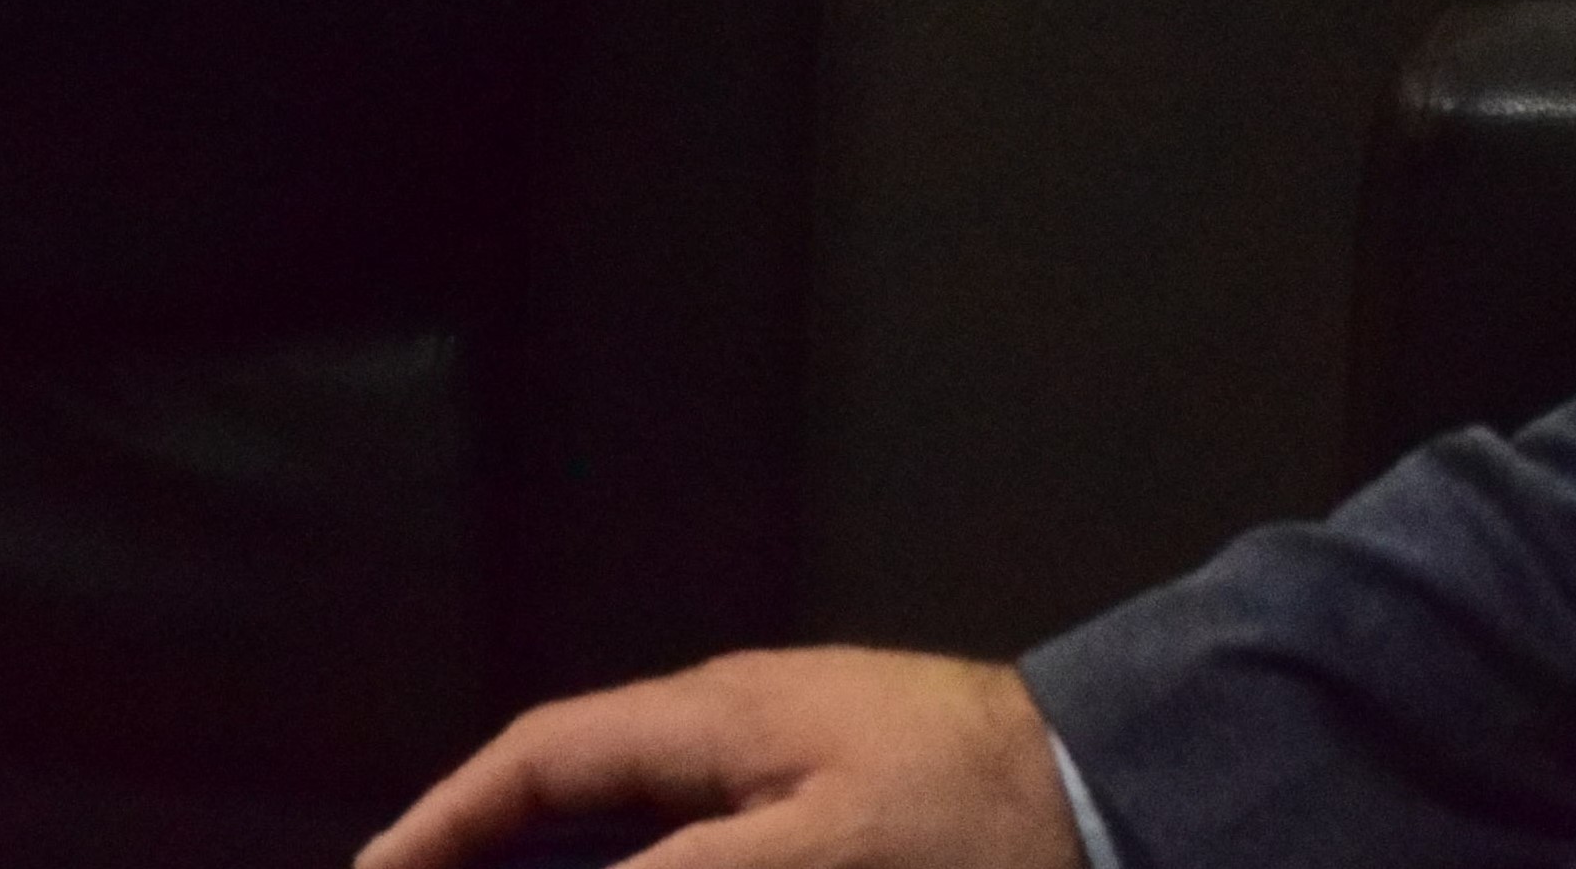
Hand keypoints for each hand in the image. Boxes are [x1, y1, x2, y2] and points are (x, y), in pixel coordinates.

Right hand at [359, 650, 1083, 868]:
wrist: (1127, 795)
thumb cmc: (979, 819)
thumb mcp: (819, 855)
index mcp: (717, 720)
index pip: (542, 757)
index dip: (448, 820)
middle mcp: (738, 739)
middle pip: (580, 800)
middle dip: (503, 854)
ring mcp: (791, 781)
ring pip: (648, 839)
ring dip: (584, 866)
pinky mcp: (839, 829)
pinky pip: (718, 854)